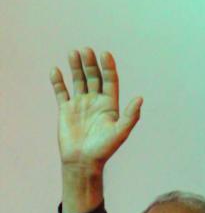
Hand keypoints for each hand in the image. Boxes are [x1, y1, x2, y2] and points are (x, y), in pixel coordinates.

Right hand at [51, 48, 141, 171]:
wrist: (83, 162)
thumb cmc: (104, 149)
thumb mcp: (120, 132)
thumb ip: (130, 116)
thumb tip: (140, 98)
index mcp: (110, 105)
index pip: (110, 81)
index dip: (108, 67)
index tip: (105, 54)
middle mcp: (95, 102)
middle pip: (94, 77)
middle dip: (90, 63)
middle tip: (86, 51)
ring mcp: (80, 104)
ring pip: (78, 80)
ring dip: (76, 67)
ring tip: (74, 53)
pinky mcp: (66, 109)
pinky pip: (61, 91)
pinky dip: (58, 81)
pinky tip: (56, 70)